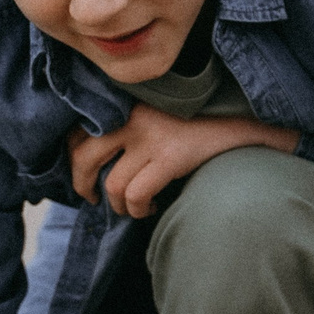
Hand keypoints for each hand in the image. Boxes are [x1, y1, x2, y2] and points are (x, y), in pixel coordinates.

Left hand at [68, 105, 297, 218]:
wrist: (241, 118)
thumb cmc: (196, 121)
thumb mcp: (156, 114)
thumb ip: (128, 125)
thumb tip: (93, 159)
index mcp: (126, 103)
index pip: (79, 129)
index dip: (72, 156)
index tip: (82, 171)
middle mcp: (133, 116)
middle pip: (84, 156)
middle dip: (81, 184)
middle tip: (90, 197)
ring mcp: (151, 137)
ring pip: (112, 184)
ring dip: (118, 205)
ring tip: (132, 207)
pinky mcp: (170, 157)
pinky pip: (137, 195)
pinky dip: (139, 210)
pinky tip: (151, 208)